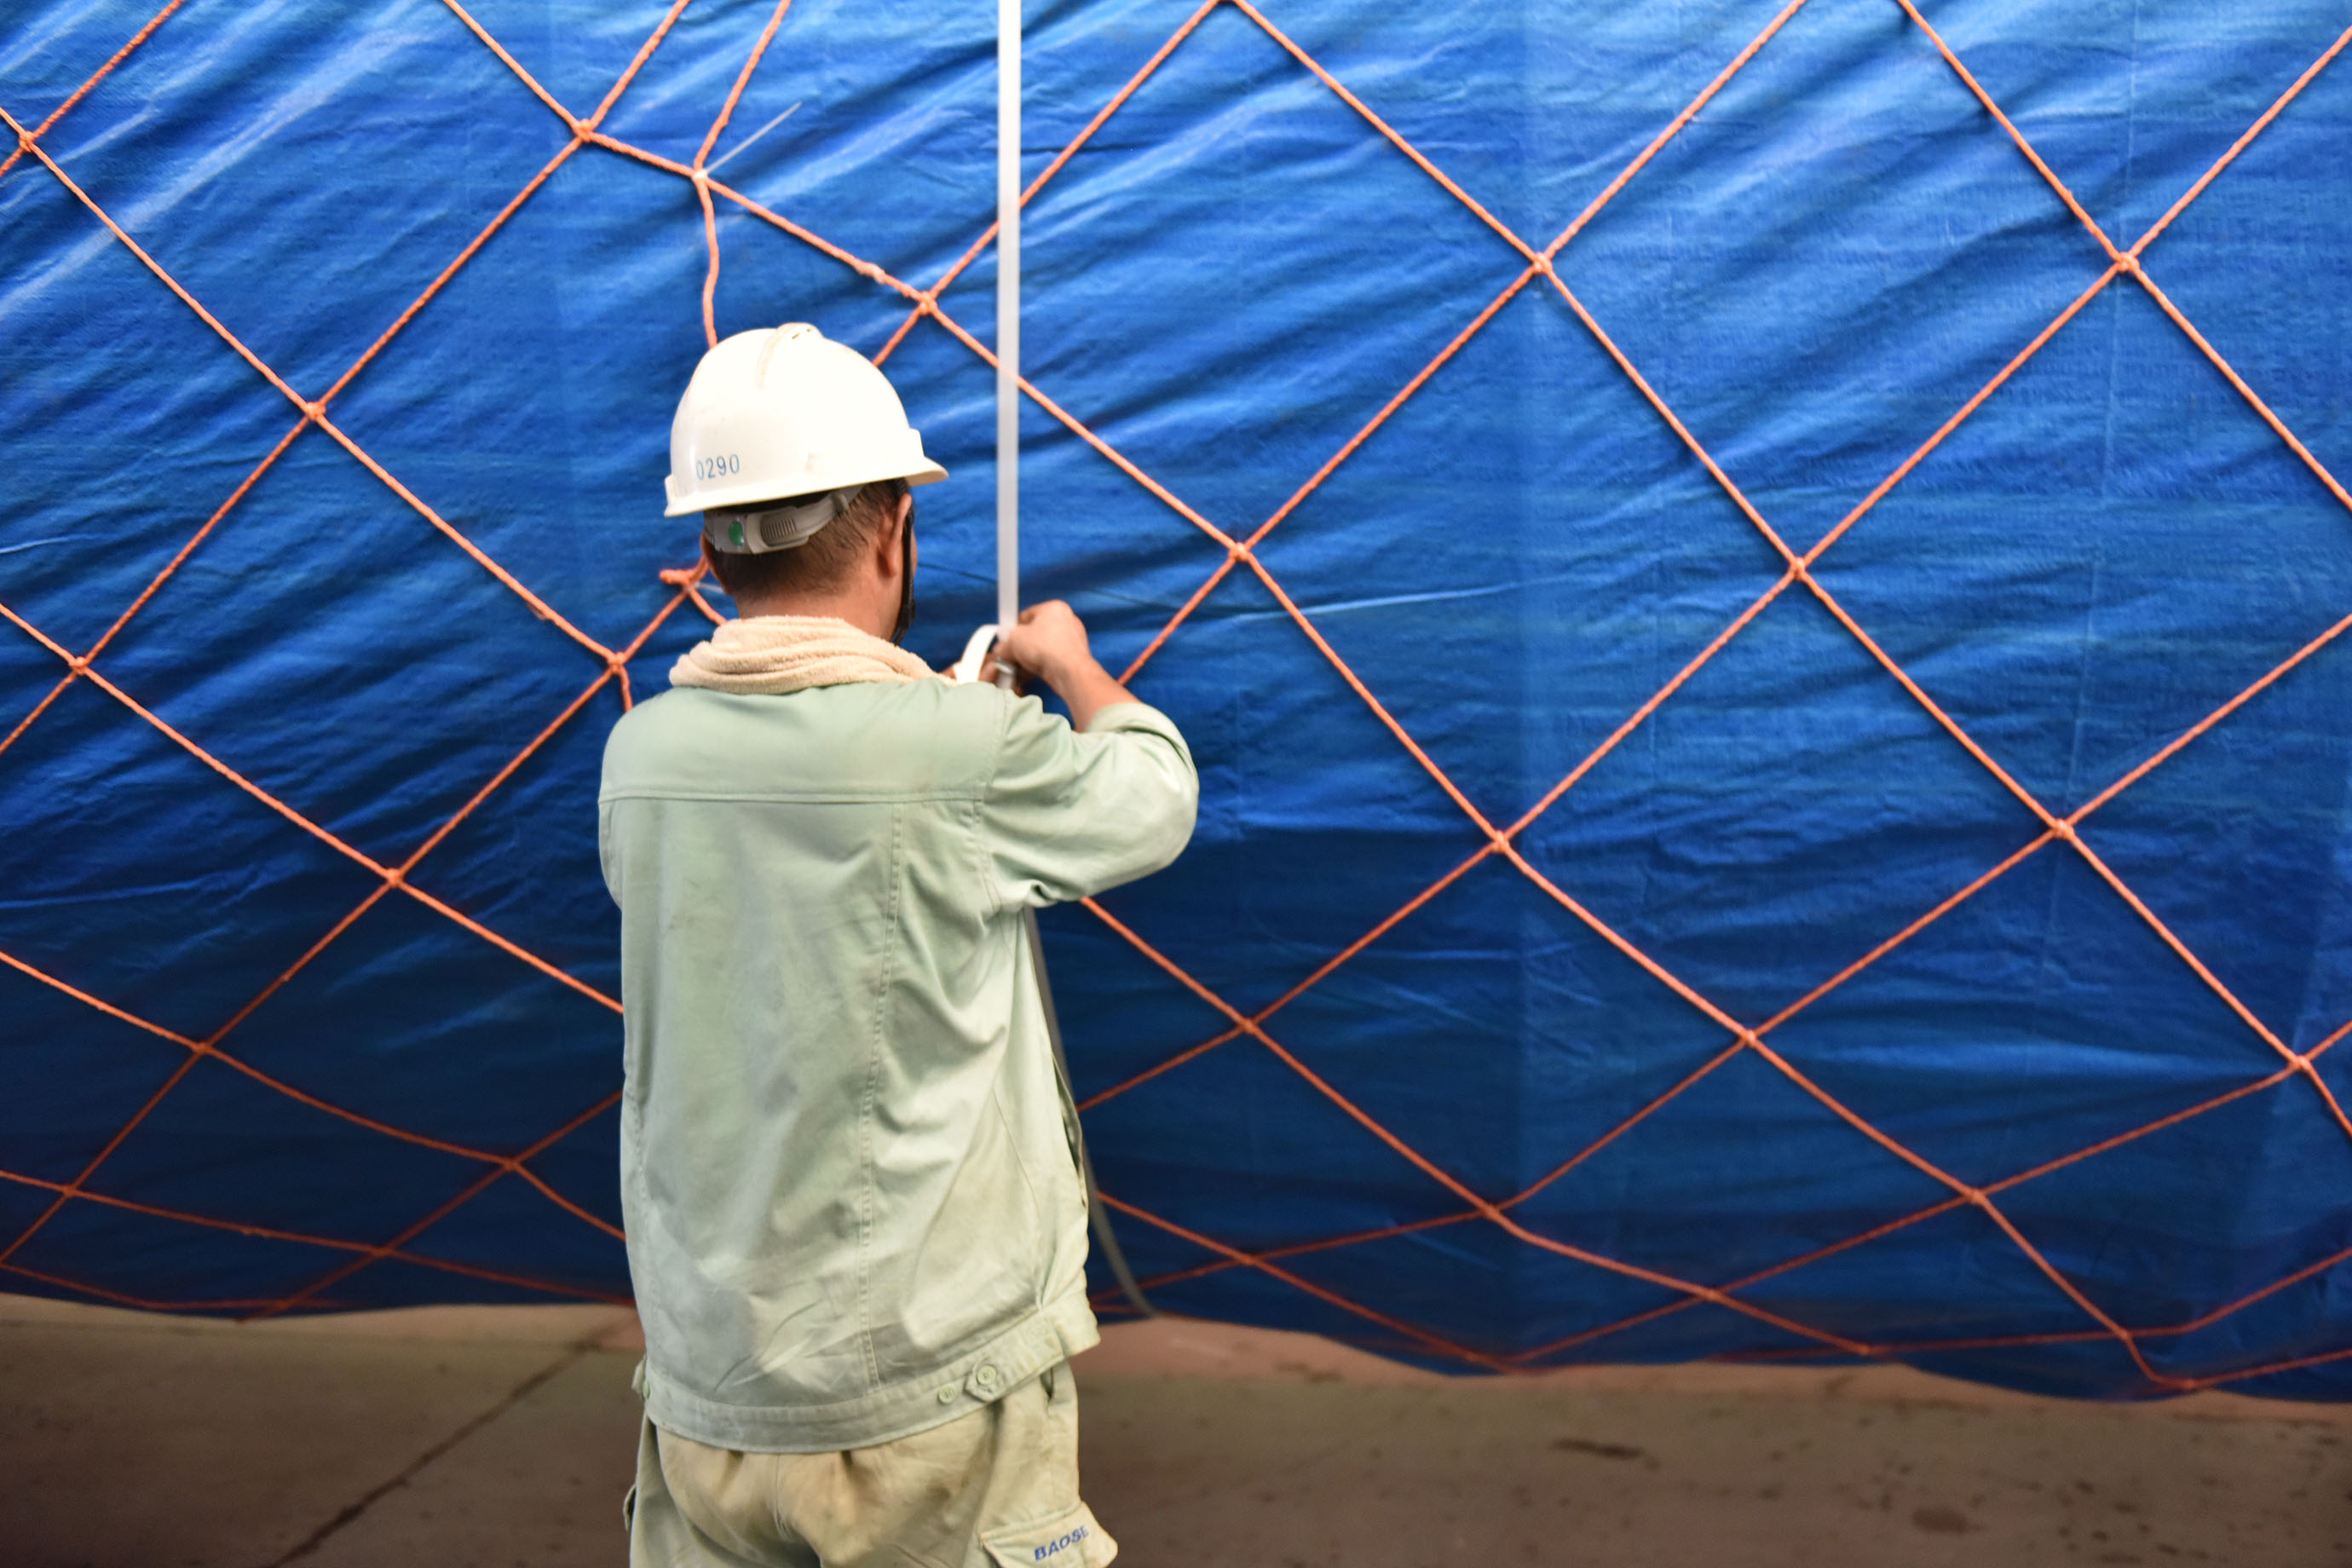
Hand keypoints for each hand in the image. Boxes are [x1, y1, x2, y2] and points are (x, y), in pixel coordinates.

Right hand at [983, 600, 1136, 730]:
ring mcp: (1073, 640)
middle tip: (1011, 655)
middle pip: (1036, 633)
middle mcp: (1067, 621)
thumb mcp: (1014, 641)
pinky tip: (1030, 674)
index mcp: (1054, 608)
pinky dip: (1041, 666)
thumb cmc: (1045, 647)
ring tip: (1019, 667)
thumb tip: (1001, 650)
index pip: (1027, 615)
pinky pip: (1052, 659)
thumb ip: (1005, 644)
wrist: (1069, 672)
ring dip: (1030, 658)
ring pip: (1044, 648)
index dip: (1014, 627)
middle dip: (1022, 646)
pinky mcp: (1075, 657)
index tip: (1006, 638)